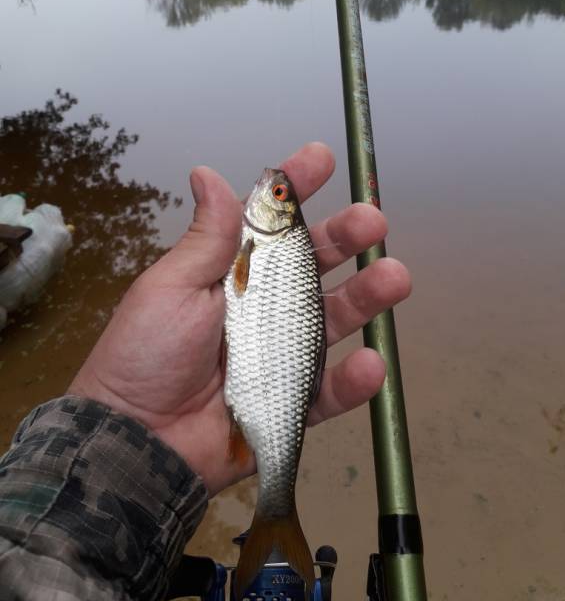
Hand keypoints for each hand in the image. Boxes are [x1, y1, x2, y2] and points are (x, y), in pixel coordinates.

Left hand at [69, 143, 410, 495]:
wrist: (134, 440)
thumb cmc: (144, 355)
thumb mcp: (170, 288)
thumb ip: (206, 238)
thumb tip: (207, 173)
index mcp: (231, 275)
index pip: (269, 225)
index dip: (295, 191)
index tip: (321, 159)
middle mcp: (261, 309)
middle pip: (313, 268)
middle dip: (346, 239)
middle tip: (374, 220)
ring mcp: (278, 355)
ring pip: (332, 321)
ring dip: (366, 299)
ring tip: (395, 278)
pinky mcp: (289, 403)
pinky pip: (328, 392)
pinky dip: (352, 381)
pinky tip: (371, 363)